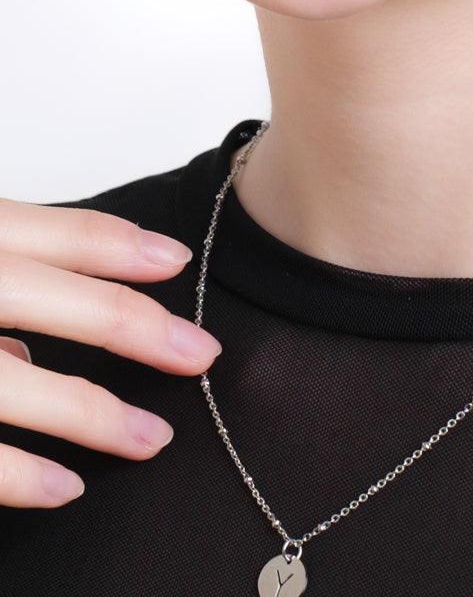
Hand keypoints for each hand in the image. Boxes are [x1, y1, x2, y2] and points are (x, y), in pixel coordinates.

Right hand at [0, 199, 220, 507]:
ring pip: (17, 379)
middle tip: (204, 354)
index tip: (178, 261)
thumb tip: (32, 348)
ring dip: (93, 415)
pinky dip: (22, 473)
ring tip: (154, 440)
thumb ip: (0, 285)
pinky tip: (70, 488)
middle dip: (134, 325)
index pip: (53, 233)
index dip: (120, 246)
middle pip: (50, 296)